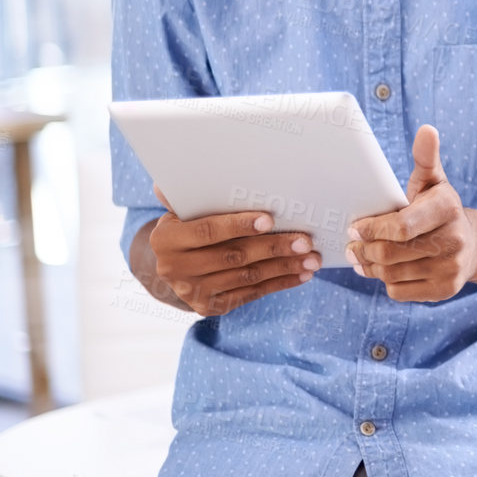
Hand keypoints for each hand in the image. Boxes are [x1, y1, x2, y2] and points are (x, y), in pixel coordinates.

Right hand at [145, 186, 319, 316]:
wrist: (175, 261)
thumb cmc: (189, 223)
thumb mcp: (183, 207)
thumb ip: (193, 193)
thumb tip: (205, 170)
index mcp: (165, 239)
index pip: (207, 231)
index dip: (239, 225)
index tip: (270, 220)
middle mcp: (174, 268)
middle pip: (233, 256)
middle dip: (273, 247)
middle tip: (305, 241)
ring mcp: (191, 291)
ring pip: (246, 277)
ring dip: (284, 267)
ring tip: (312, 259)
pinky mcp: (209, 306)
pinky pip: (250, 294)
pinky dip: (279, 283)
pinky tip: (301, 274)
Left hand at [348, 125, 476, 302]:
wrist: (472, 245)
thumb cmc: (438, 208)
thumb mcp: (433, 181)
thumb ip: (425, 157)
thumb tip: (426, 129)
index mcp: (448, 207)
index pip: (401, 226)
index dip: (372, 229)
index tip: (354, 228)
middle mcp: (455, 239)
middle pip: (390, 253)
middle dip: (364, 250)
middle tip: (352, 246)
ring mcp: (452, 268)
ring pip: (391, 274)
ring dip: (370, 267)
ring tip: (362, 257)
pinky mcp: (445, 290)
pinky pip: (399, 291)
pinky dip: (386, 282)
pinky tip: (384, 270)